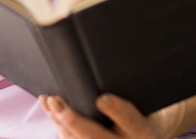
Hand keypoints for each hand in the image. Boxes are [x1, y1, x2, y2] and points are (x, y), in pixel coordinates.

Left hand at [39, 94, 185, 138]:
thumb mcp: (145, 100)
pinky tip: (50, 111)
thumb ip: (129, 88)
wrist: (146, 134)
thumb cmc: (144, 109)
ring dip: (60, 122)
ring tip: (49, 101)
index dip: (117, 110)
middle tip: (57, 103)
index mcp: (142, 130)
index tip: (102, 99)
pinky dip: (59, 126)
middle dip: (74, 121)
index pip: (130, 120)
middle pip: (96, 137)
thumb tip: (108, 64)